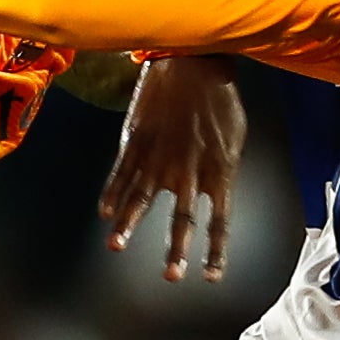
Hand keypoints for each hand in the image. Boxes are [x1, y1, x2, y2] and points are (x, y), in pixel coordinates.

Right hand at [99, 57, 246, 280]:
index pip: (220, 221)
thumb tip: (220, 190)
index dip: (215, 251)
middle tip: (171, 276)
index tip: (210, 277)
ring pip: (141, 199)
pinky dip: (112, 193)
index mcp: (219, 171)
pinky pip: (121, 172)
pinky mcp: (136, 140)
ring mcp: (159, 156)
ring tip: (115, 246)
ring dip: (128, 225)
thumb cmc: (219, 98)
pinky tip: (104, 212)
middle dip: (175, 250)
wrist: (192, 62)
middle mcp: (189, 171)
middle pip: (181, 219)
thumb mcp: (234, 136)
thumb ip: (225, 167)